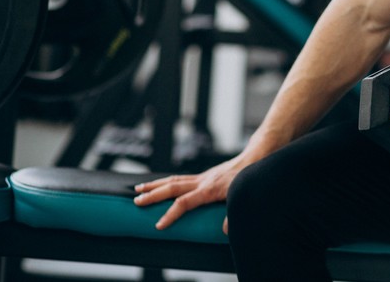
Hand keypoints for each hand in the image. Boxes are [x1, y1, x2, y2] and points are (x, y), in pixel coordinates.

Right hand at [133, 155, 250, 233]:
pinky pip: (180, 178)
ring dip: (155, 185)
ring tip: (138, 189)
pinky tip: (159, 185)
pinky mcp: (203, 176)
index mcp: (209, 190)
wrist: (253, 159)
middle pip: (172, 188)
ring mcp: (201, 177)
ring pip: (173, 180)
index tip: (158, 225)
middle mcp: (201, 182)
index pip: (185, 203)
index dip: (171, 214)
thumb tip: (225, 231)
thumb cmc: (247, 179)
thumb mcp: (241, 198)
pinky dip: (166, 181)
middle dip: (153, 195)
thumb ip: (233, 216)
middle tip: (136, 202)